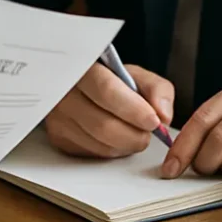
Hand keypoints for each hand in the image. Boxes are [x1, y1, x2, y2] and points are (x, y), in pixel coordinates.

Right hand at [44, 63, 174, 157]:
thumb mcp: (135, 76)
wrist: (82, 88)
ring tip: (134, 131)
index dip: (133, 110)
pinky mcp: (59, 139)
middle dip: (135, 134)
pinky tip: (116, 137)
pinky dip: (113, 150)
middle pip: (103, 125)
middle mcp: (64, 93)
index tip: (153, 120)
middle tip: (149, 131)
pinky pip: (94, 153)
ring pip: (100, 144)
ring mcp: (58, 118)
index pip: (106, 91)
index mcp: (83, 68)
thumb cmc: (110, 81)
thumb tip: (163, 116)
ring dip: (126, 144)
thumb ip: (157, 89)